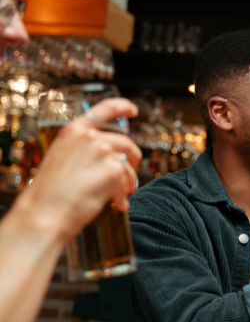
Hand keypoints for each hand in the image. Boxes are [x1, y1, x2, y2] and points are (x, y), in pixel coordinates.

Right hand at [18, 98, 140, 243]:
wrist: (44, 214)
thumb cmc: (49, 193)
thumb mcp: (61, 159)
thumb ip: (83, 151)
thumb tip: (108, 157)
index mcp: (73, 131)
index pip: (104, 109)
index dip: (123, 107)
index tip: (133, 111)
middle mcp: (89, 137)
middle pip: (125, 142)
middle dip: (133, 159)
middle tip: (130, 175)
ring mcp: (103, 151)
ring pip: (129, 163)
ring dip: (129, 180)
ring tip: (122, 194)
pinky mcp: (113, 169)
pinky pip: (127, 181)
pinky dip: (123, 194)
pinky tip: (117, 204)